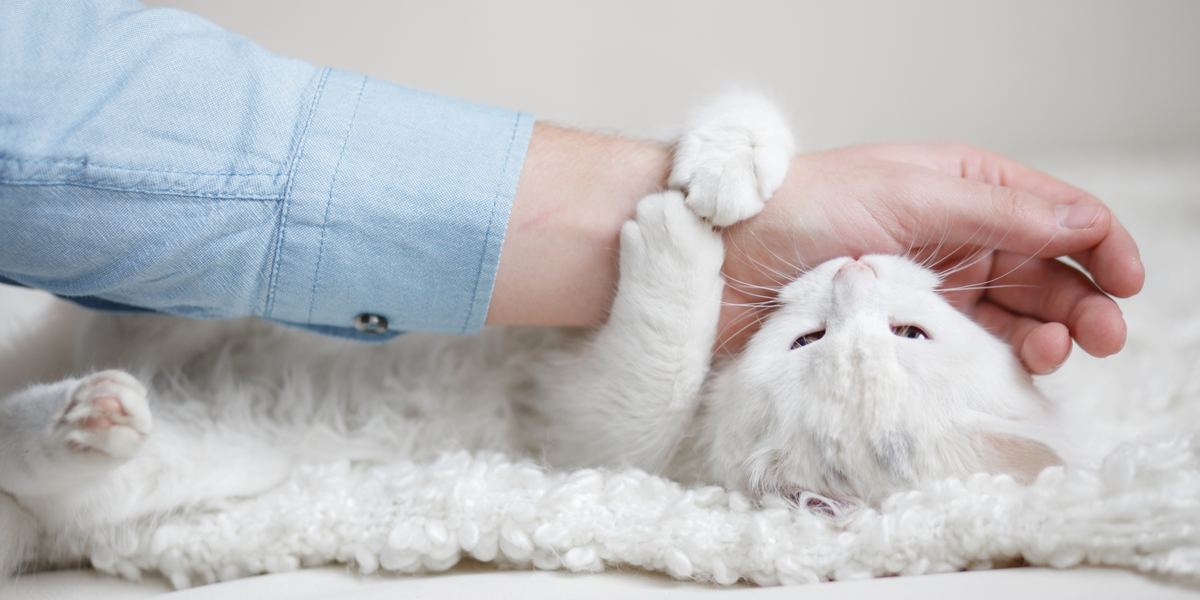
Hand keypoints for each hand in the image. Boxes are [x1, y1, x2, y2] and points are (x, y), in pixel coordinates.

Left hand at [717, 143, 1144, 372]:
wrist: (721, 259)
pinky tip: (1008, 373)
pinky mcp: (901, 333)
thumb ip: (998, 213)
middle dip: (1081, 302)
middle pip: (1042, 273)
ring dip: (1044, 336)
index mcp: (962, 188)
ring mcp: (928, 290)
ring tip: (1050, 354)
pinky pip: (964, 353)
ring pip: (1011, 318)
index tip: (1127, 282)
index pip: (1054, 214)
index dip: (1100, 245)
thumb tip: (1084, 224)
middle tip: (1101, 336)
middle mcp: (953, 238)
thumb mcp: (909, 197)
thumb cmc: (803, 210)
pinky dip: (993, 364)